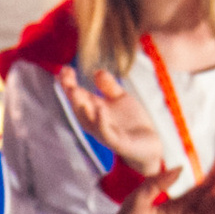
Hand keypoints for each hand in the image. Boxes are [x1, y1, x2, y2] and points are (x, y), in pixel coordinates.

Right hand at [55, 64, 173, 178]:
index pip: (76, 95)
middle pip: (78, 107)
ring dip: (81, 106)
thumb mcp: (121, 99)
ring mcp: (104, 133)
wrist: (149, 144)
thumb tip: (97, 72)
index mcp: (93, 110)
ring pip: (88, 120)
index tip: (65, 68)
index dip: (69, 83)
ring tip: (76, 91)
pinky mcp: (117, 143)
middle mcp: (94, 122)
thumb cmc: (132, 123)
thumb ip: (109, 86)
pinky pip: (106, 133)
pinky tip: (101, 109)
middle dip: (71, 92)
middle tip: (66, 78)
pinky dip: (101, 122)